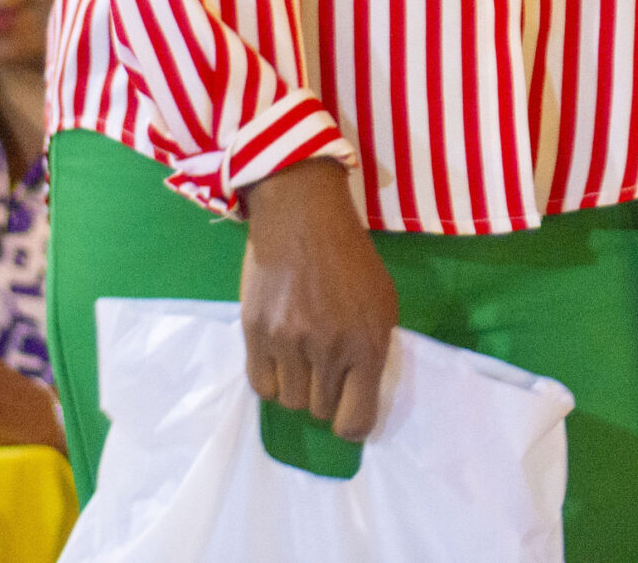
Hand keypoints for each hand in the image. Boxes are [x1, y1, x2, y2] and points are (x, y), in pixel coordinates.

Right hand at [241, 157, 398, 441]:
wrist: (302, 216)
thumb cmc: (351, 257)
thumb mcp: (382, 301)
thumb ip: (373, 350)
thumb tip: (359, 395)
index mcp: (367, 343)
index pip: (356, 421)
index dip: (352, 422)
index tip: (348, 409)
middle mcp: (328, 350)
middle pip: (320, 412)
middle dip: (325, 394)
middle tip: (325, 363)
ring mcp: (288, 343)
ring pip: (290, 402)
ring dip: (297, 384)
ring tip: (301, 353)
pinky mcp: (255, 334)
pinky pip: (260, 386)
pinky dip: (271, 377)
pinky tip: (279, 354)